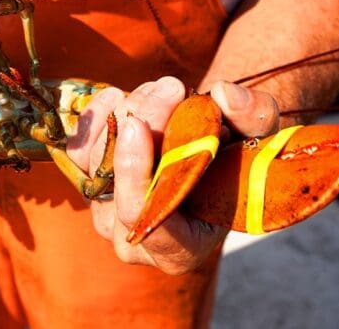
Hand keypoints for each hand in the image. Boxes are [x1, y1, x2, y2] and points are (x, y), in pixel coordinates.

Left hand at [66, 76, 278, 273]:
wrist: (211, 151)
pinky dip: (96, 118)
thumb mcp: (261, 137)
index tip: (140, 125)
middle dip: (143, 123)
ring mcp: (106, 211)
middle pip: (118, 182)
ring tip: (160, 90)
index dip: (136, 173)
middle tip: (171, 88)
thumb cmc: (240, 156)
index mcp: (179, 249)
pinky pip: (77, 151)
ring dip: (126, 113)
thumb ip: (254, 117)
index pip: (144, 220)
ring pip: (96, 162)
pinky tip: (118, 95)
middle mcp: (134, 239)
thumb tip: (225, 94)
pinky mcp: (90, 183)